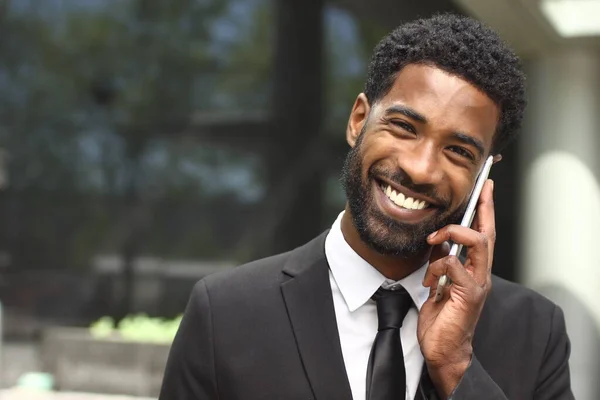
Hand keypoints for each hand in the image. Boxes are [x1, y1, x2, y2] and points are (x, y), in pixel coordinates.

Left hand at [417, 179, 495, 396]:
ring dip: (454, 234)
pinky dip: (438, 265)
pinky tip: (429, 279)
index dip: (485, 211)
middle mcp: (481, 274)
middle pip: (488, 233)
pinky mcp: (469, 294)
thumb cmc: (441, 319)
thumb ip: (442, 262)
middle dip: (484, 208)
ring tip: (434, 239)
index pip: (483, 234)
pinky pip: (456, 266)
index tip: (485, 188)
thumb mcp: (438, 282)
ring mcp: (478, 284)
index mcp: (474, 270)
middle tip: (481, 189)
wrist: (443, 350)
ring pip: (479, 244)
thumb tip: (437, 242)